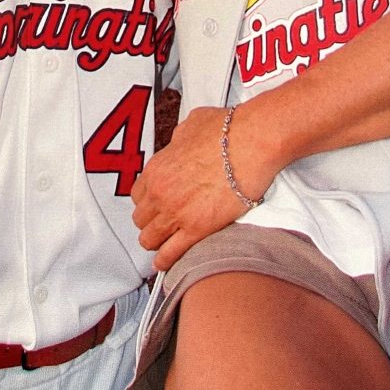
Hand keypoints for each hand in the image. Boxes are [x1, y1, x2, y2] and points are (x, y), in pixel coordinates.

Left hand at [132, 106, 262, 271]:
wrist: (252, 142)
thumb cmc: (227, 130)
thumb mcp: (191, 124)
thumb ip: (179, 139)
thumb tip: (181, 143)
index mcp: (157, 167)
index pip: (137, 194)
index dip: (147, 201)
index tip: (153, 205)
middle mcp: (160, 191)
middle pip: (141, 218)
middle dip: (150, 222)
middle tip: (160, 224)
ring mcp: (176, 212)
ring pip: (150, 239)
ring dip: (155, 242)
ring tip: (162, 246)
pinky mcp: (197, 229)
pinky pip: (171, 253)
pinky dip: (166, 262)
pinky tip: (165, 265)